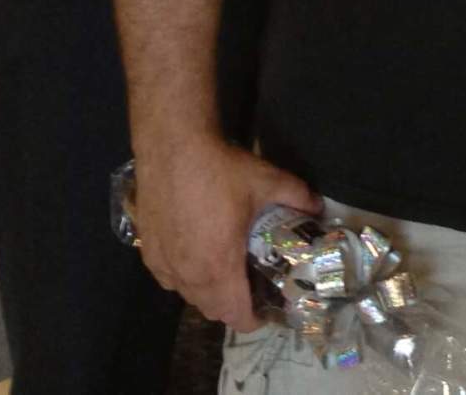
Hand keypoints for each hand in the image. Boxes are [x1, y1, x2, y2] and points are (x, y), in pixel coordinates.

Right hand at [132, 135, 320, 331]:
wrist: (173, 146)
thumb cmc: (220, 169)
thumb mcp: (268, 181)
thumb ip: (298, 197)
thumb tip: (318, 207)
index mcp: (219, 266)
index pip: (235, 316)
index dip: (254, 319)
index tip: (265, 307)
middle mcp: (188, 274)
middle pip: (211, 310)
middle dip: (232, 305)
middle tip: (248, 283)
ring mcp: (164, 264)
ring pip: (188, 295)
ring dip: (207, 292)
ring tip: (222, 268)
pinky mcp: (147, 250)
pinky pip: (168, 278)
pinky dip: (183, 276)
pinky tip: (194, 253)